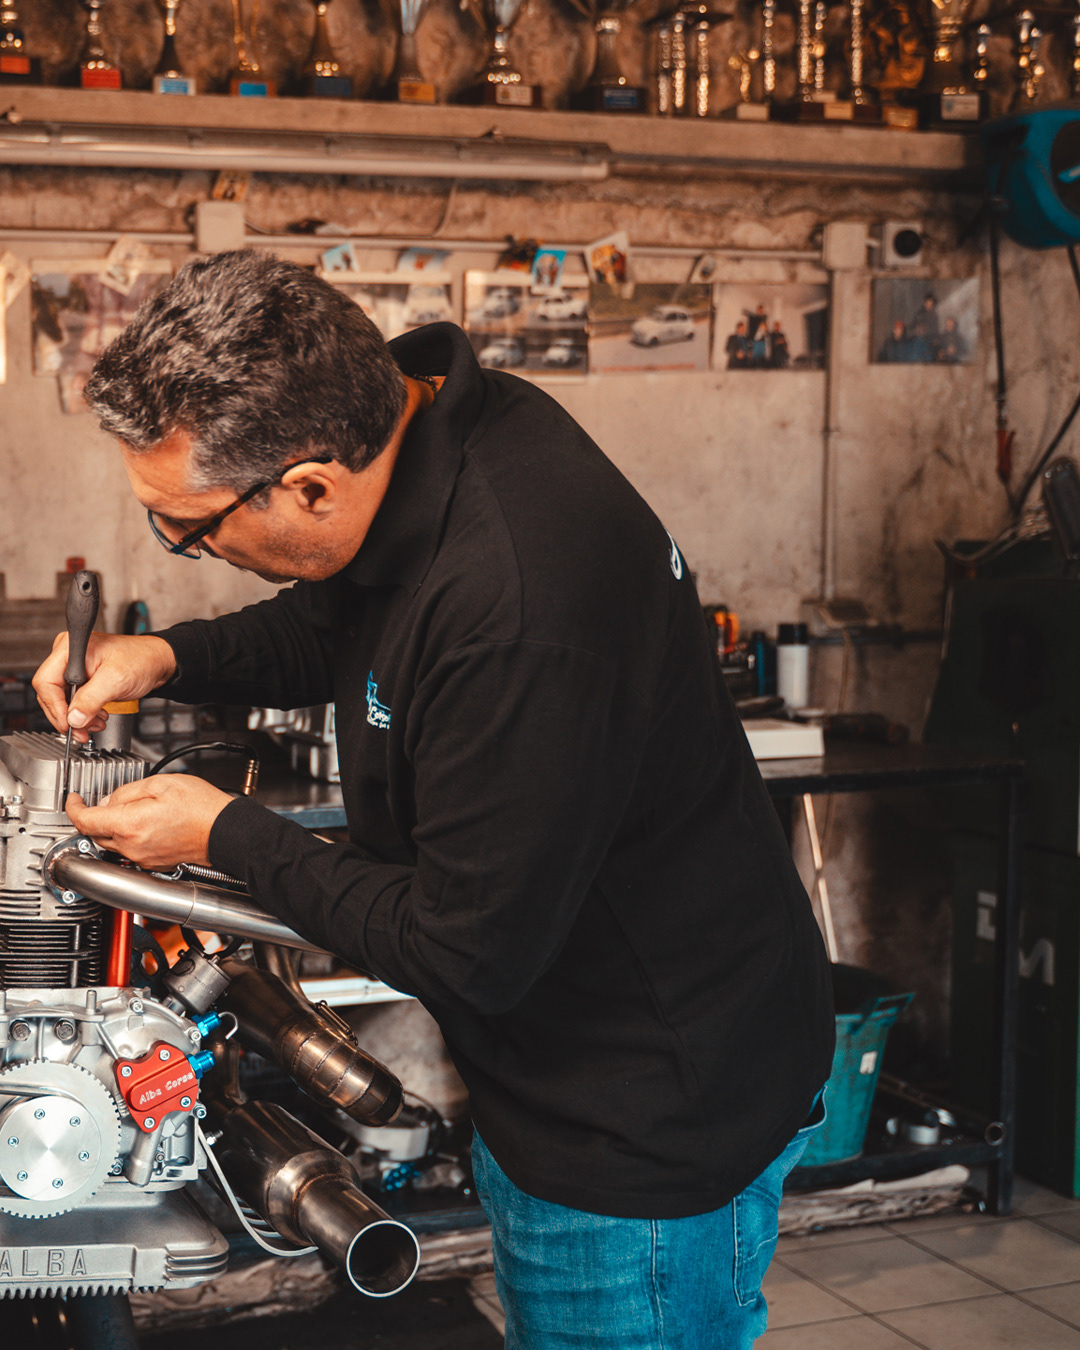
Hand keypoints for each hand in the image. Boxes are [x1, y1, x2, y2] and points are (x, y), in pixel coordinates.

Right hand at [33, 633, 176, 742]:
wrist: (157, 662)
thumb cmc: (141, 660)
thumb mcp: (115, 680)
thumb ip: (91, 699)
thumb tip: (73, 718)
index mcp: (70, 648)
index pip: (46, 682)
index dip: (55, 707)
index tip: (67, 724)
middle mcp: (67, 656)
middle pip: (51, 693)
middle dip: (67, 716)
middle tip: (81, 731)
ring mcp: (73, 667)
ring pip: (61, 700)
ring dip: (77, 717)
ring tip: (96, 723)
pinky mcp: (81, 678)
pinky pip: (73, 700)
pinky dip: (83, 713)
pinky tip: (96, 717)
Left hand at [65, 775, 232, 869]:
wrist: (225, 832)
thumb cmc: (202, 808)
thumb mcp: (161, 783)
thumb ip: (127, 792)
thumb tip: (108, 801)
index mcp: (130, 825)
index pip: (85, 821)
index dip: (73, 808)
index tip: (73, 799)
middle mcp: (132, 847)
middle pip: (96, 833)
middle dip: (95, 816)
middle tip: (109, 799)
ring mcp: (142, 858)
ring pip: (112, 842)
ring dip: (113, 827)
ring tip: (135, 809)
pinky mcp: (152, 863)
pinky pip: (129, 850)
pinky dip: (129, 836)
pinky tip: (147, 822)